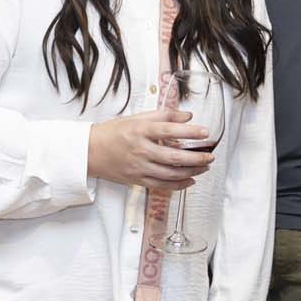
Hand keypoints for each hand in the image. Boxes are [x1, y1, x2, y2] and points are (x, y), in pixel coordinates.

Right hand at [87, 110, 212, 189]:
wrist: (89, 151)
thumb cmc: (113, 133)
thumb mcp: (137, 118)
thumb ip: (164, 115)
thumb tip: (188, 116)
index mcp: (141, 130)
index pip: (170, 130)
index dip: (190, 132)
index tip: (205, 132)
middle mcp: (141, 150)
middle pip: (174, 156)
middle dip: (197, 158)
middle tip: (210, 156)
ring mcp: (139, 167)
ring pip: (171, 173)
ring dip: (192, 172)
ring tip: (205, 167)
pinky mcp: (137, 180)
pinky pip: (162, 185)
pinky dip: (178, 185)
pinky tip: (190, 181)